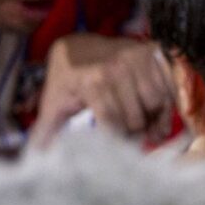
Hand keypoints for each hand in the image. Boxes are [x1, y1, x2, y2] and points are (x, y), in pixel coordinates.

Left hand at [32, 35, 179, 146]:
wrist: (78, 45)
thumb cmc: (66, 78)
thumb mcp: (54, 102)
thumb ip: (46, 131)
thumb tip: (37, 159)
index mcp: (93, 81)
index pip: (114, 124)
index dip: (116, 140)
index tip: (114, 147)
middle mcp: (117, 67)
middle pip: (136, 118)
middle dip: (133, 133)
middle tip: (128, 137)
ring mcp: (136, 58)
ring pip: (156, 104)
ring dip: (152, 119)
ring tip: (143, 125)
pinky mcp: (151, 53)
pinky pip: (167, 88)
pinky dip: (165, 105)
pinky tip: (155, 113)